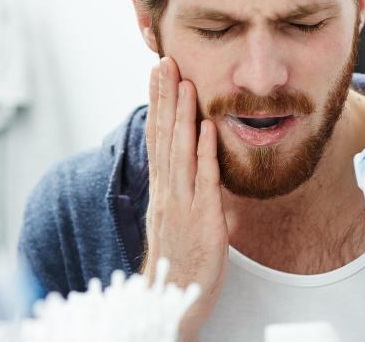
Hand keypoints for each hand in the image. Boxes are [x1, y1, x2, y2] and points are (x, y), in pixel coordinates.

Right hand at [142, 57, 228, 341]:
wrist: (170, 302)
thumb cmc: (178, 263)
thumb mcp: (176, 220)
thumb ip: (182, 191)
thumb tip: (194, 166)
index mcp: (161, 191)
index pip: (157, 138)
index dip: (157, 104)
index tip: (157, 74)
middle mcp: (167, 193)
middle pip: (163, 136)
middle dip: (164, 97)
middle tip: (165, 62)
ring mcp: (182, 205)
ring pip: (180, 151)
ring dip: (182, 115)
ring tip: (184, 82)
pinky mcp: (203, 219)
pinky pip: (204, 181)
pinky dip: (205, 153)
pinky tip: (207, 127)